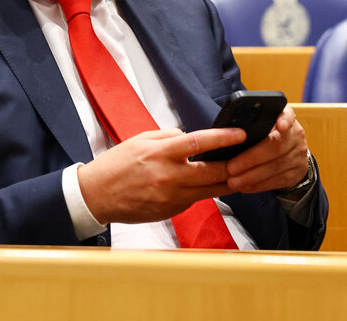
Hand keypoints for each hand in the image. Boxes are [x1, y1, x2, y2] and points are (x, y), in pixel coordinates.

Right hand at [77, 127, 245, 224]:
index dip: (224, 139)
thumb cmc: (117, 165)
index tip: (241, 135)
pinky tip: (205, 185)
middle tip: (249, 157)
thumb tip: (192, 138)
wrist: (97, 195)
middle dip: (235, 165)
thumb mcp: (141, 140)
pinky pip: (195, 200)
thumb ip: (169, 137)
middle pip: (214, 172)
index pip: (199, 143)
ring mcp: (171, 197)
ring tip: (238, 172)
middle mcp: (169, 176)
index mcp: (160, 153)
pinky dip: (203, 191)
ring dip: (227, 181)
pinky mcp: (171, 211)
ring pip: (210, 190)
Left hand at [225, 104, 308, 193]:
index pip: (288, 114)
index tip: (279, 126)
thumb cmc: (265, 134)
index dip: (285, 120)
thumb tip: (225, 131)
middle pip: (276, 146)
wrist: (288, 153)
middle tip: (230, 168)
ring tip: (233, 181)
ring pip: (275, 167)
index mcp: (285, 117)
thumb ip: (250, 124)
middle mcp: (296, 135)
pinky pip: (277, 181)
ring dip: (251, 176)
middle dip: (251, 159)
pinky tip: (244, 187)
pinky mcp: (297, 172)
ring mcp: (299, 155)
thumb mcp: (261, 124)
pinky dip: (258, 185)